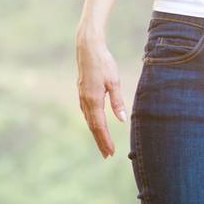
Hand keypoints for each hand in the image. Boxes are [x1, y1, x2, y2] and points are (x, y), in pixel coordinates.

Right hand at [75, 30, 124, 157]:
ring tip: (103, 144)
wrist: (87, 49)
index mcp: (94, 100)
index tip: (110, 152)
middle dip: (100, 141)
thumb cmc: (104, 63)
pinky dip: (92, 123)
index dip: (105, 140)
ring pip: (89, 120)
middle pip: (93, 126)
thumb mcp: (114, 82)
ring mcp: (82, 97)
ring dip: (96, 133)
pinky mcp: (82, 93)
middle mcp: (85, 101)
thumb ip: (117, 102)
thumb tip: (122, 120)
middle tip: (107, 154)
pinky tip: (95, 126)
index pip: (100, 126)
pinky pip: (87, 113)